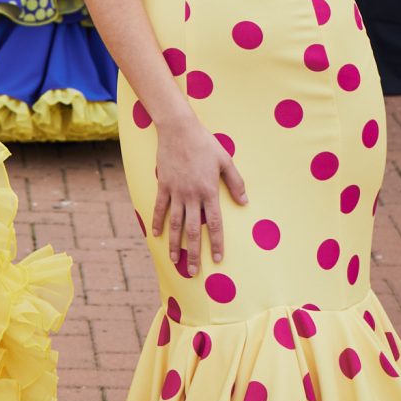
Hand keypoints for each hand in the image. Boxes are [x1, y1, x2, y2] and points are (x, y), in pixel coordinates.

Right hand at [150, 107, 245, 273]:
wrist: (178, 129)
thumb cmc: (205, 143)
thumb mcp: (225, 160)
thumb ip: (235, 182)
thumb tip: (244, 201)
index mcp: (209, 191)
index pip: (215, 223)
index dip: (217, 243)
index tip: (218, 259)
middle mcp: (192, 195)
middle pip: (194, 230)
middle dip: (194, 253)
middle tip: (194, 271)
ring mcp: (176, 192)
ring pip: (176, 224)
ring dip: (175, 244)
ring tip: (174, 261)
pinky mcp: (163, 185)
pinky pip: (159, 208)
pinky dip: (157, 222)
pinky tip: (156, 235)